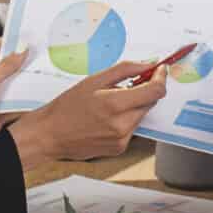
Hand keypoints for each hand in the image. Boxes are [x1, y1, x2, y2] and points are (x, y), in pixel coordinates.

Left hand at [0, 39, 29, 161]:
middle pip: (8, 68)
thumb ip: (6, 67)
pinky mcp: (0, 113)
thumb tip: (21, 51)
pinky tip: (39, 96)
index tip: (27, 37)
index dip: (10, 42)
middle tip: (41, 56)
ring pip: (14, 87)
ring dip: (26, 83)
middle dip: (23, 64)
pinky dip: (25, 102)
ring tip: (44, 74)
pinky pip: (16, 105)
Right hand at [6, 61, 166, 164]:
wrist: (50, 135)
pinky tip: (106, 117)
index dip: (161, 78)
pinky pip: (132, 128)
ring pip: (141, 115)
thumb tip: (149, 64)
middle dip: (144, 90)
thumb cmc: (68, 106)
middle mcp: (122, 125)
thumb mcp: (94, 80)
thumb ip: (126, 70)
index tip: (160, 70)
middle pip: (150, 102)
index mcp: (115, 105)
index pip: (155, 91)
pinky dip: (125, 119)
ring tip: (109, 102)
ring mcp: (122, 139)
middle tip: (129, 82)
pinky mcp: (120, 148)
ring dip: (133, 105)